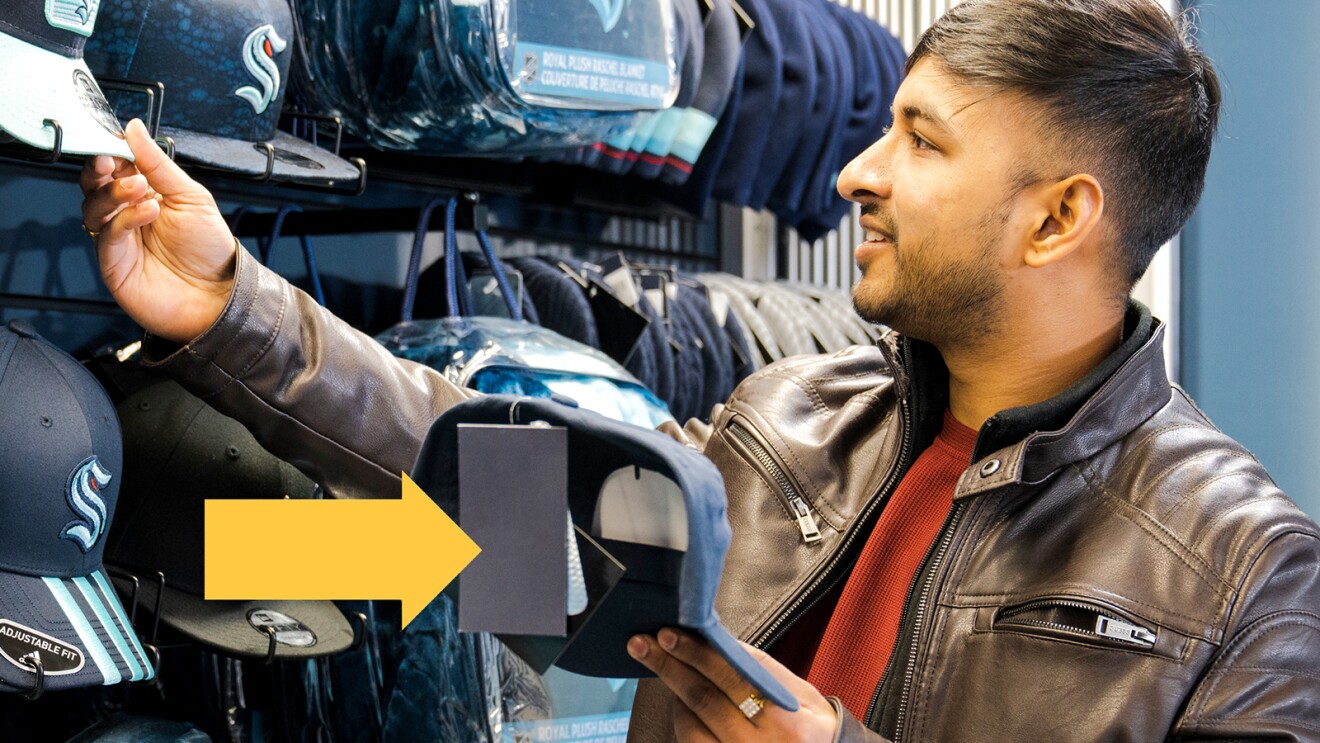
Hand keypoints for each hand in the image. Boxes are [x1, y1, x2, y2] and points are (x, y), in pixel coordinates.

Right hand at [80, 119, 237, 343]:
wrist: (220, 295)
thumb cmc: (209, 250)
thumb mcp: (191, 197)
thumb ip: (160, 164)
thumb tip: (134, 129)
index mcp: (144, 196)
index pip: (114, 166)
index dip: (111, 151)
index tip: (115, 140)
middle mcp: (126, 216)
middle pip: (94, 185)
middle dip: (100, 169)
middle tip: (112, 161)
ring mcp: (118, 240)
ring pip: (93, 207)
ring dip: (113, 192)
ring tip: (141, 188)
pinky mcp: (113, 263)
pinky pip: (107, 234)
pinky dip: (125, 218)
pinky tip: (148, 211)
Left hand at [628, 629, 837, 741]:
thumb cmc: (801, 717)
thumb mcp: (790, 688)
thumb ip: (750, 665)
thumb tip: (706, 637)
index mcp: (783, 722)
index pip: (733, 680)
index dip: (698, 655)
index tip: (670, 634)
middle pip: (704, 701)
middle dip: (669, 668)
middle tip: (641, 644)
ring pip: (689, 727)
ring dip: (673, 694)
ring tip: (670, 671)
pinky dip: (682, 719)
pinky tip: (681, 702)